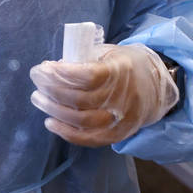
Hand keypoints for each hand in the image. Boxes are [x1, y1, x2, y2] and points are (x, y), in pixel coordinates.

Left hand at [29, 43, 178, 146]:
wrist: (155, 87)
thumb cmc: (122, 65)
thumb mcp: (105, 53)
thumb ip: (81, 59)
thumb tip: (50, 69)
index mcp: (121, 70)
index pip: (88, 76)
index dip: (61, 74)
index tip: (43, 68)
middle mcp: (123, 96)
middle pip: (81, 99)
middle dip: (51, 90)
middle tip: (36, 81)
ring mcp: (123, 118)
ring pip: (83, 121)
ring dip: (54, 110)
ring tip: (38, 99)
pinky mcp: (119, 134)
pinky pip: (90, 139)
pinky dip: (67, 133)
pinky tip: (50, 122)